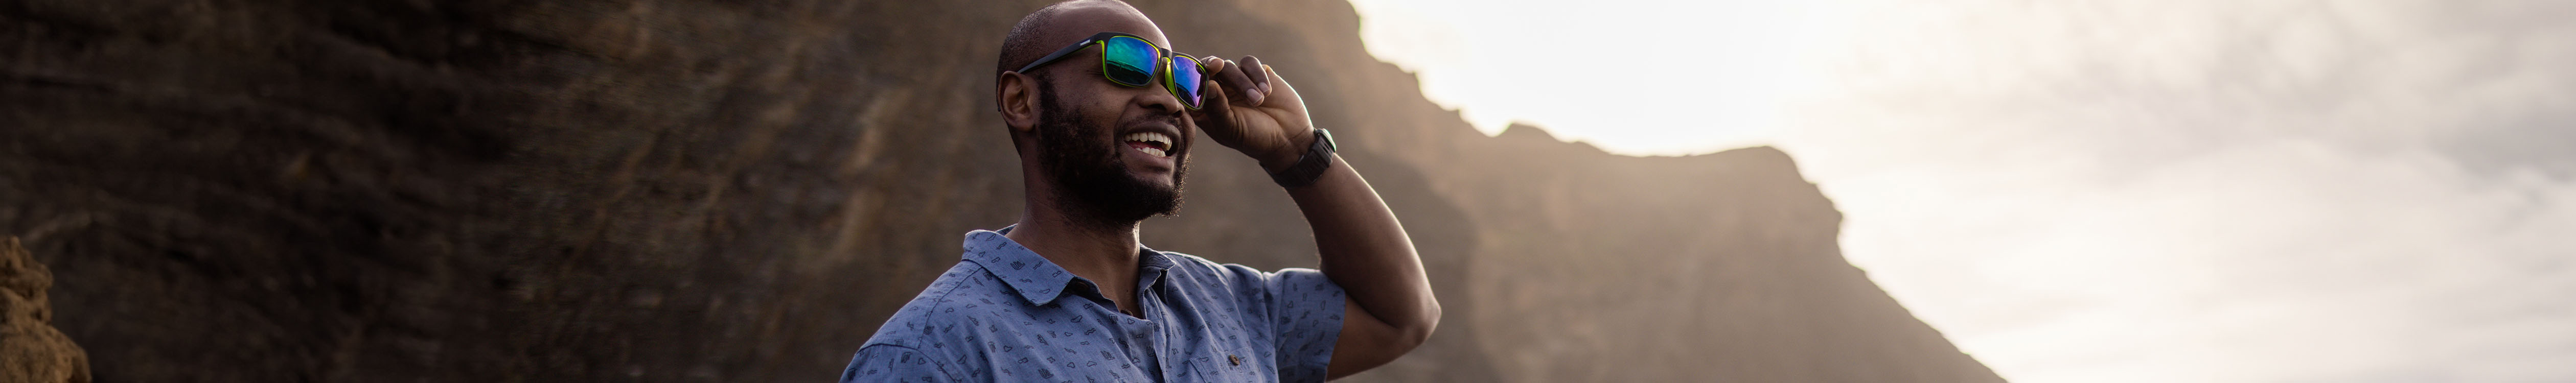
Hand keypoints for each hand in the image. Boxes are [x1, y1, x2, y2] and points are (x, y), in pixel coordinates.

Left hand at [1190, 55, 1314, 172]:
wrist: (1288, 138)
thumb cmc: (1254, 138)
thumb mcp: (1231, 129)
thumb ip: (1217, 108)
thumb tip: (1208, 85)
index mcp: (1204, 107)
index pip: (1186, 89)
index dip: (1185, 79)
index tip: (1193, 79)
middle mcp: (1217, 91)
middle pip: (1205, 71)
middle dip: (1209, 66)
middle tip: (1216, 66)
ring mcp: (1235, 81)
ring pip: (1229, 66)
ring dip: (1242, 82)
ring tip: (1258, 101)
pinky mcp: (1255, 73)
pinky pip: (1249, 63)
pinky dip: (1257, 75)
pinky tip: (1267, 92)